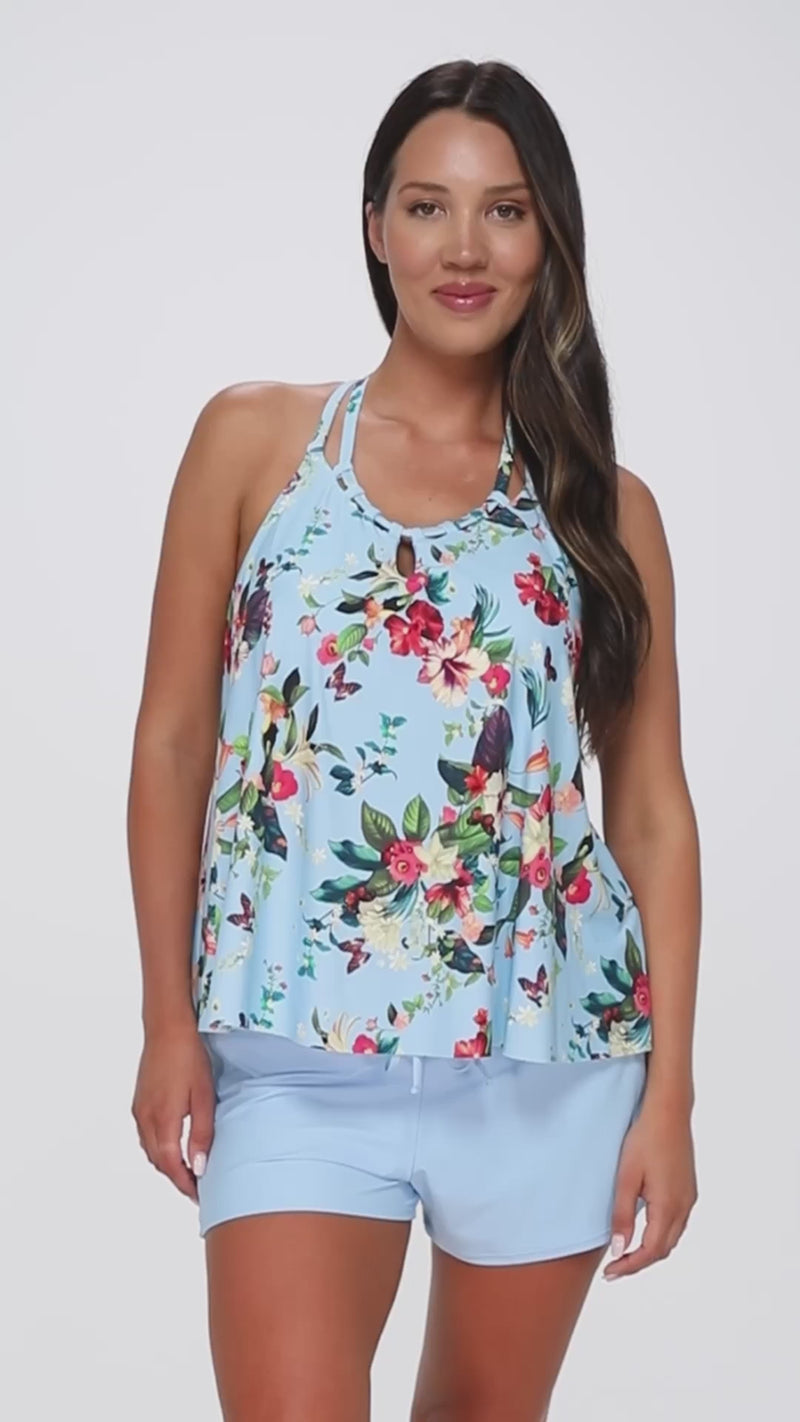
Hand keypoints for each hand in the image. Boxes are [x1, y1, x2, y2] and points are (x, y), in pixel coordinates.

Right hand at [131, 1024, 215, 1203]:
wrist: (167, 1028)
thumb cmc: (189, 1057)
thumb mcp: (204, 1097)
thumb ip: (201, 1134)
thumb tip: (198, 1167)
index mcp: (162, 1120)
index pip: (170, 1166)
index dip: (184, 1184)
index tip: (198, 1195)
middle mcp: (145, 1119)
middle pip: (157, 1161)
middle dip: (176, 1177)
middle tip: (196, 1186)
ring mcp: (139, 1110)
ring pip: (150, 1149)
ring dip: (166, 1163)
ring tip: (188, 1169)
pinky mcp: (139, 1101)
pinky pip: (146, 1135)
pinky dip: (158, 1148)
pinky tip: (173, 1145)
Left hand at [603, 1091, 697, 1280]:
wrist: (668, 1111)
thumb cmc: (645, 1139)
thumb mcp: (626, 1177)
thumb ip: (622, 1215)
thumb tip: (620, 1249)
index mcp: (668, 1206)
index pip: (651, 1251)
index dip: (630, 1266)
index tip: (610, 1273)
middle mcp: (684, 1206)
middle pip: (664, 1249)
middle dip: (639, 1262)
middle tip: (615, 1267)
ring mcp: (689, 1197)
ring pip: (672, 1236)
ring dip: (651, 1249)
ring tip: (627, 1252)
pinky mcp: (688, 1188)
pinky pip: (676, 1222)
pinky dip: (660, 1234)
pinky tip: (645, 1229)